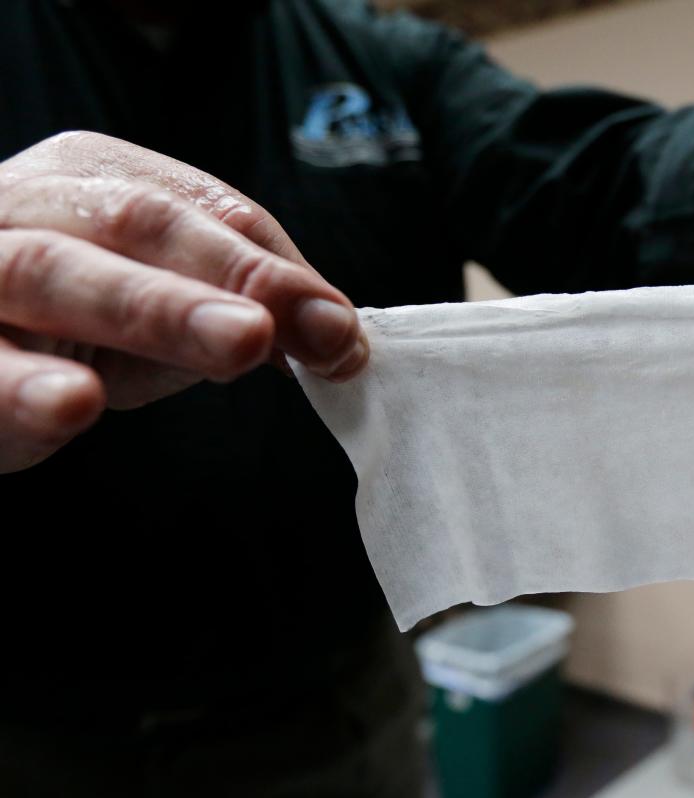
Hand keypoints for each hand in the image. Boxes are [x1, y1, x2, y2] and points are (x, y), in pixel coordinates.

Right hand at [0, 131, 368, 471]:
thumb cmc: (64, 321)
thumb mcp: (159, 307)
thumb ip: (239, 311)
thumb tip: (338, 340)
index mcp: (94, 177)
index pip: (204, 209)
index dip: (279, 270)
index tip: (342, 331)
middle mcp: (28, 204)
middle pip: (136, 222)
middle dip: (232, 273)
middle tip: (298, 325)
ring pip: (52, 272)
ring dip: (154, 308)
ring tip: (239, 341)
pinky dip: (25, 388)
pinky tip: (73, 403)